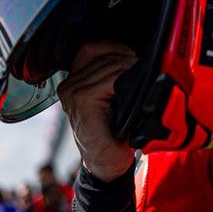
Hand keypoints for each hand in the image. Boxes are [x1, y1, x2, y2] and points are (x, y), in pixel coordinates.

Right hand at [57, 40, 139, 181]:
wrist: (107, 165)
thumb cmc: (114, 133)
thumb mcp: (114, 99)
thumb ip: (116, 76)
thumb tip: (139, 56)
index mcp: (74, 80)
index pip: (96, 46)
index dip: (119, 50)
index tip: (134, 63)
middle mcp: (69, 84)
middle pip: (106, 53)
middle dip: (129, 60)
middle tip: (142, 76)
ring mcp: (72, 91)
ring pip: (111, 65)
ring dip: (130, 72)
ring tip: (138, 88)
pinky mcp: (81, 100)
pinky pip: (111, 78)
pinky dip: (125, 83)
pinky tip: (130, 96)